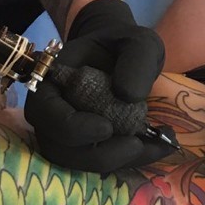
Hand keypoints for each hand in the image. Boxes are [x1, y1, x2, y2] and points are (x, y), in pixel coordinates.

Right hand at [24, 0, 169, 171]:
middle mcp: (52, 111)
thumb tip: (127, 96)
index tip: (106, 128)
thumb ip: (135, 62)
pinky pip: (101, 161)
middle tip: (137, 145)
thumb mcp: (139, 42)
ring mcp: (66, 133)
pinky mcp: (87, 146)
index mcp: (51, 81)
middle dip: (100, 154)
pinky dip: (130, 161)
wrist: (122, 55)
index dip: (71, 127)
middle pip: (59, 148)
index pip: (44, 112)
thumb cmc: (123, 45)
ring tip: (157, 146)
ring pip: (80, 161)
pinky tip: (159, 147)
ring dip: (118, 160)